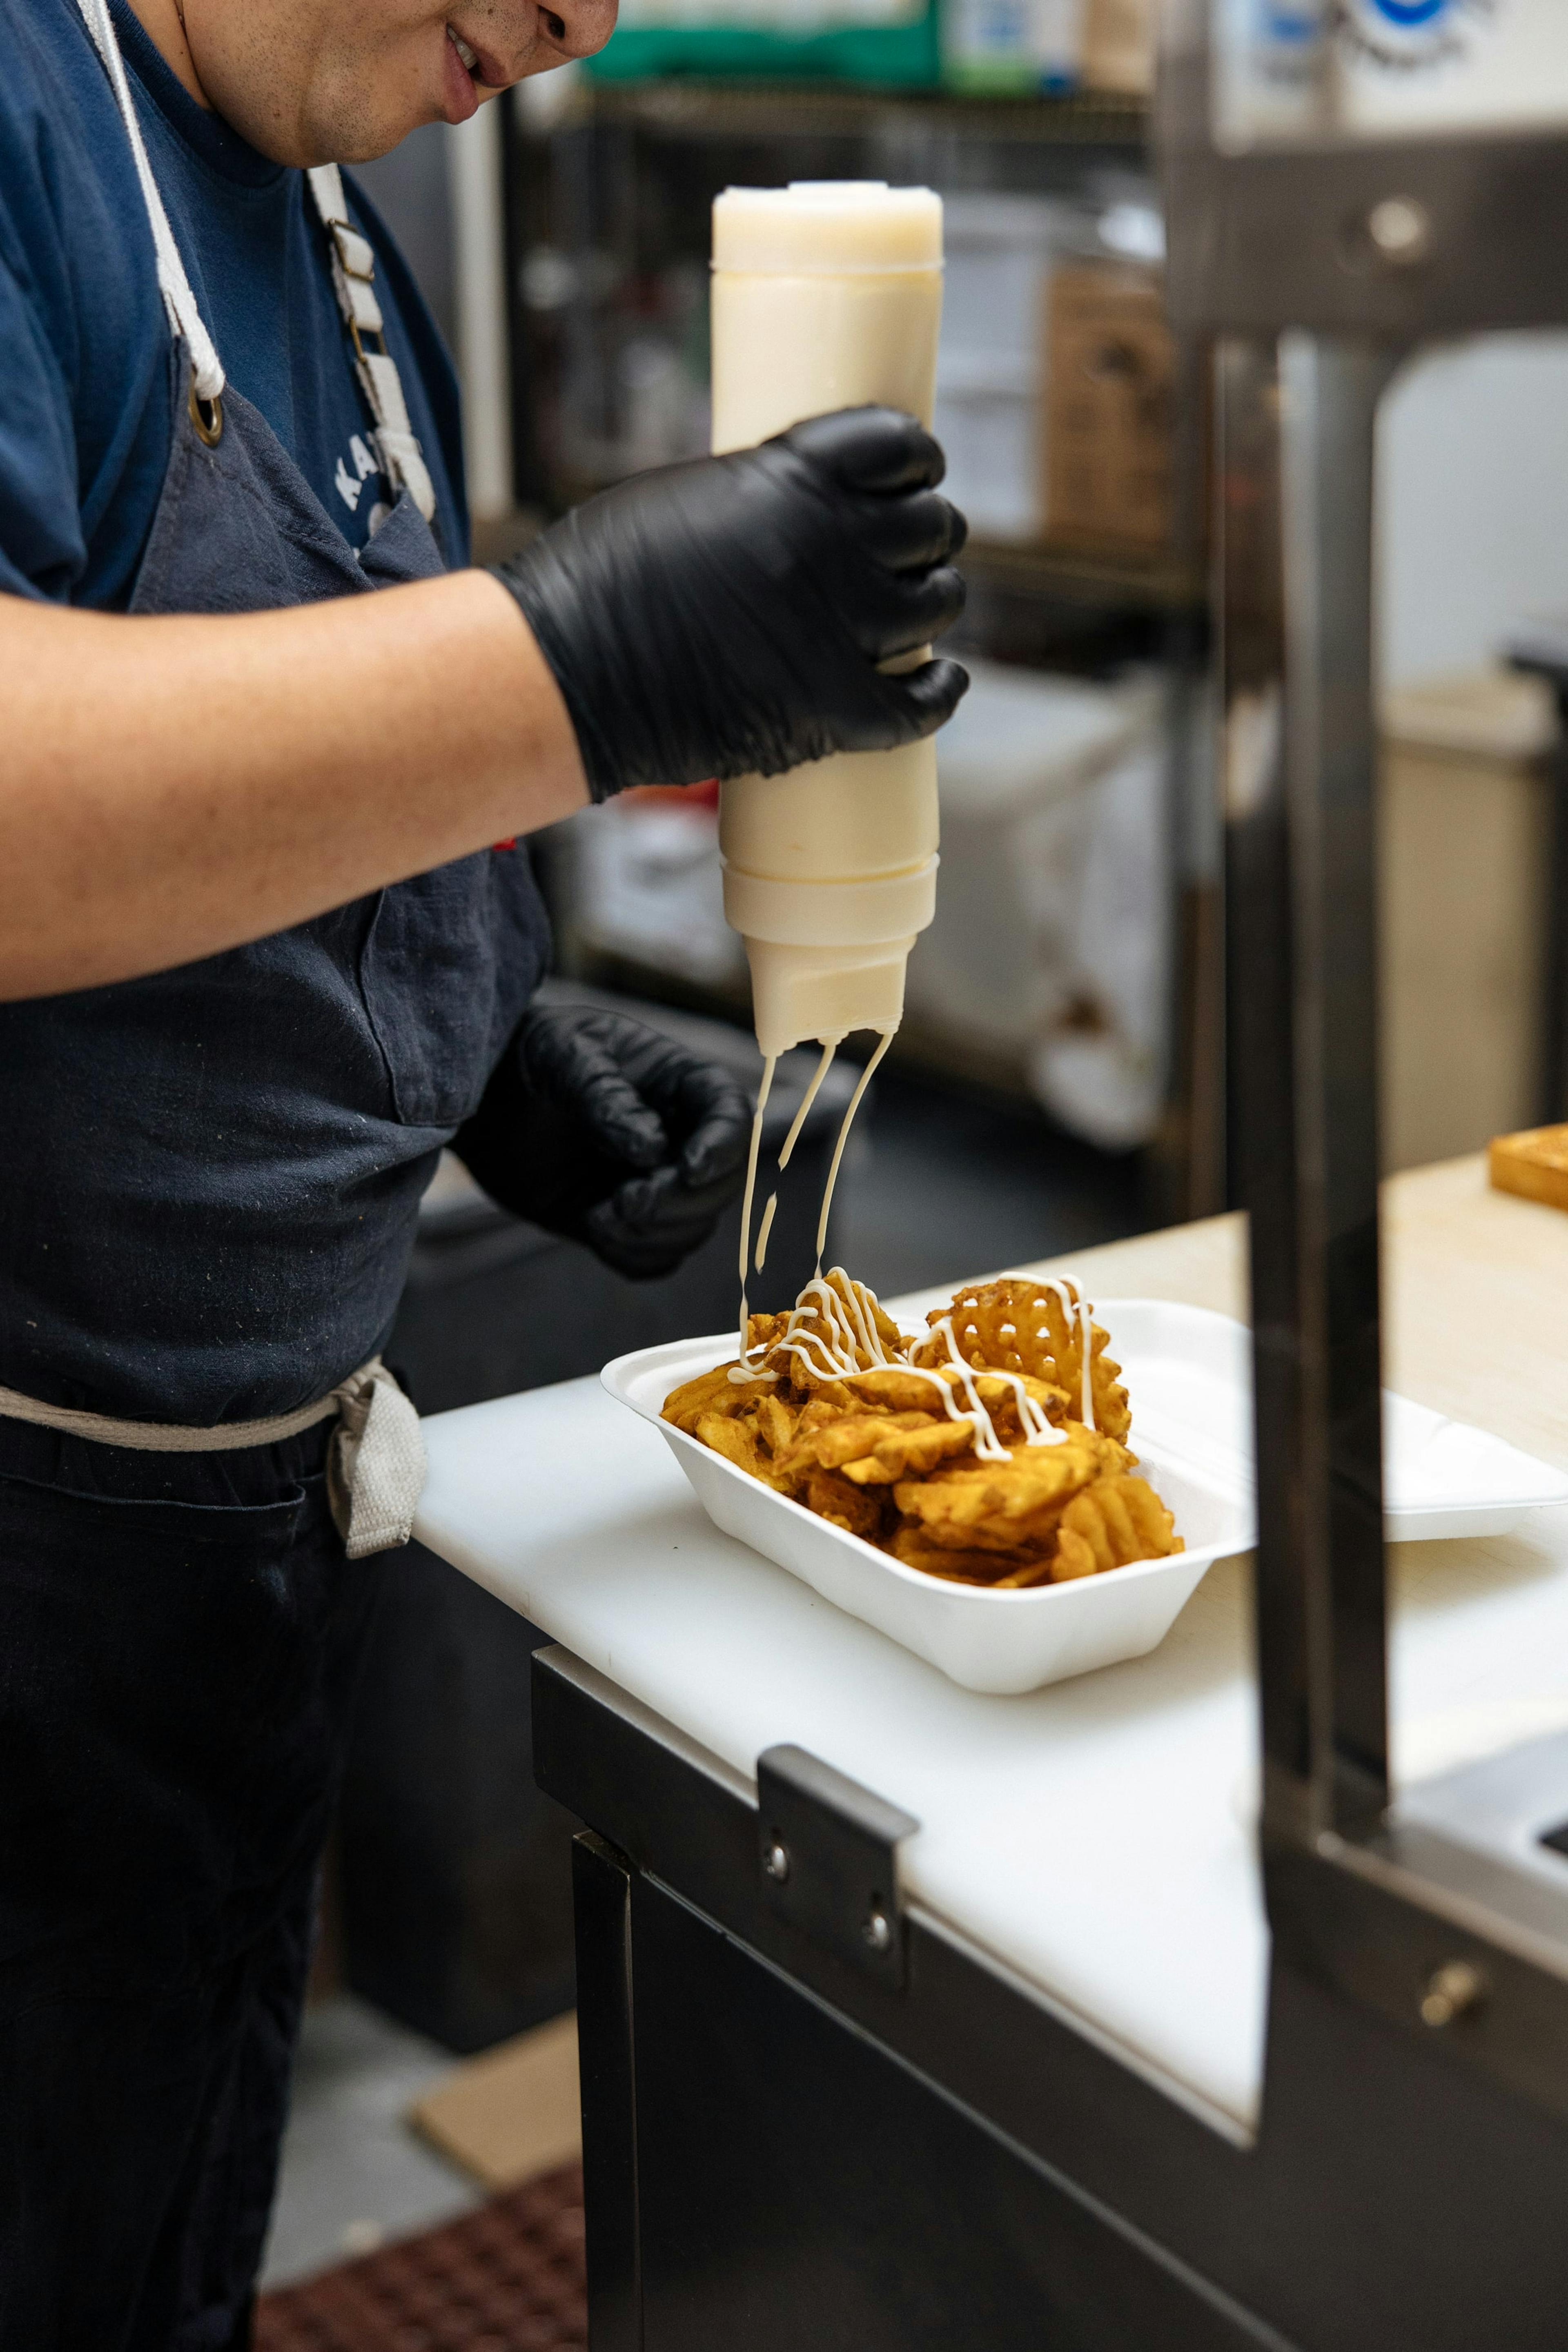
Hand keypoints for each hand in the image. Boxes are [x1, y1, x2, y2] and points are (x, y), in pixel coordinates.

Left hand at [455, 1003, 752, 1279]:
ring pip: (694, 1229)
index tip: (686, 1169)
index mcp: (680, 1084)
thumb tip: (650, 1149)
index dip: (722, 1149)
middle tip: (627, 1201)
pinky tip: (597, 1229)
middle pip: (723, 1185)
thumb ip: (605, 1096)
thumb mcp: (564, 1055)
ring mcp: (656, 1183)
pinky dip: (635, 1256)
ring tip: (601, 1217)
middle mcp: (681, 1137)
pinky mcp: (626, 1220)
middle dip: (679, 1203)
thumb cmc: (530, 1056)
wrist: (484, 1097)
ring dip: (654, 1234)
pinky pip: (657, 1259)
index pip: (731, 1117)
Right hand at [491, 406, 968, 800]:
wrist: (565, 669)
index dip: (918, 461)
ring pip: (936, 605)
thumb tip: (804, 507)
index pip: (897, 447)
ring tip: (918, 610)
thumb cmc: (602, 578)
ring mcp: (837, 629)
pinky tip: (945, 679)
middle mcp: (828, 545)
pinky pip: (920, 703)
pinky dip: (941, 692)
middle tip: (915, 551)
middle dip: (928, 536)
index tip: (917, 475)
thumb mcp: (687, 496)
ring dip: (934, 603)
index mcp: (791, 478)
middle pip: (928, 528)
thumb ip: (760, 494)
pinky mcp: (832, 707)